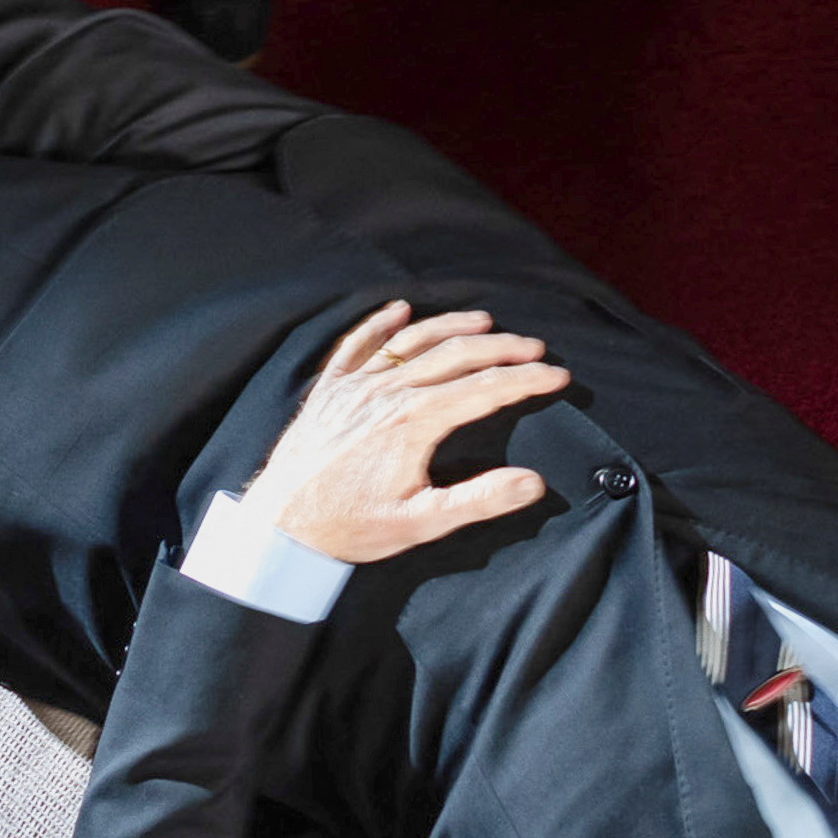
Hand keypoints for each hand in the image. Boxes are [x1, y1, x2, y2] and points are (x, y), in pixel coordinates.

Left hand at [235, 302, 568, 564]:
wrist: (280, 525)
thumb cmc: (349, 527)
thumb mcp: (420, 523)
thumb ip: (479, 500)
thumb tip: (532, 482)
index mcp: (414, 421)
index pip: (485, 389)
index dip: (527, 379)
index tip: (557, 375)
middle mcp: (386, 392)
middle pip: (455, 354)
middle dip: (502, 347)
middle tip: (535, 347)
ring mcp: (355, 386)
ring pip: (412, 340)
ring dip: (452, 326)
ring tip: (484, 320)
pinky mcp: (329, 390)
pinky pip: (357, 344)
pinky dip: (380, 323)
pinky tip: (399, 309)